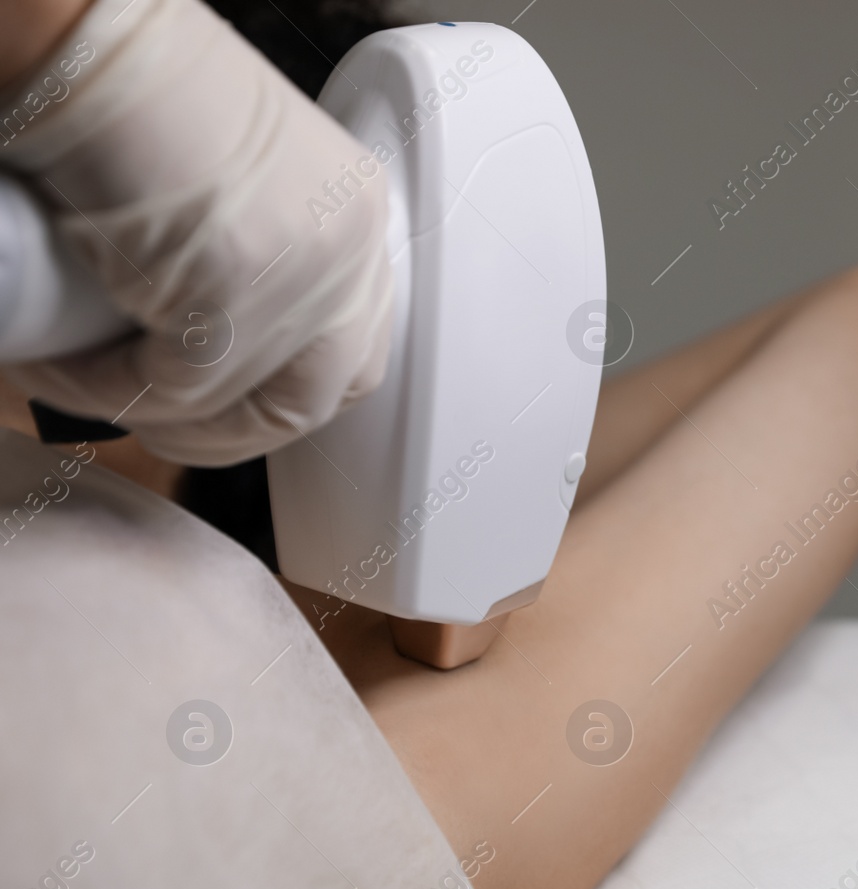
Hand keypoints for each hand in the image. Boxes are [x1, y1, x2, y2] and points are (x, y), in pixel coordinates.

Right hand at [0, 0, 391, 465]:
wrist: (84, 33)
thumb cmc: (133, 91)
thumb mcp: (234, 187)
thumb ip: (252, 255)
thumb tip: (203, 341)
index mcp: (352, 210)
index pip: (353, 347)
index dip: (281, 394)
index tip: (216, 404)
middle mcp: (347, 242)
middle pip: (315, 394)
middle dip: (227, 430)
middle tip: (149, 419)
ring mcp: (300, 269)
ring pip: (241, 405)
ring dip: (156, 416)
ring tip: (86, 388)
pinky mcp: (234, 287)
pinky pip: (172, 385)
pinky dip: (102, 390)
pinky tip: (54, 370)